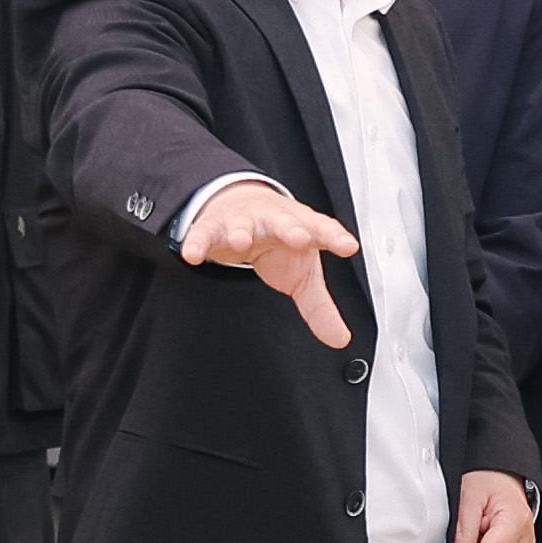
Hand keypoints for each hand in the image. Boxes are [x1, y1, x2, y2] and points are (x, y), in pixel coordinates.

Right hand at [178, 177, 361, 349]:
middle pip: (285, 222)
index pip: (322, 230)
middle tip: (299, 237)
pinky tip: (192, 254)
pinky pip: (203, 234)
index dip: (335, 238)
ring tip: (240, 240)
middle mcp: (274, 220)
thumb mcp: (302, 273)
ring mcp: (243, 221)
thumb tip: (340, 339)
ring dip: (241, 231)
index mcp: (302, 228)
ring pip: (242, 224)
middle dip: (291, 228)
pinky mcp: (213, 226)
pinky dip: (197, 242)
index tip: (348, 246)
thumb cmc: (279, 240)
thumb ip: (319, 306)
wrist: (243, 203)